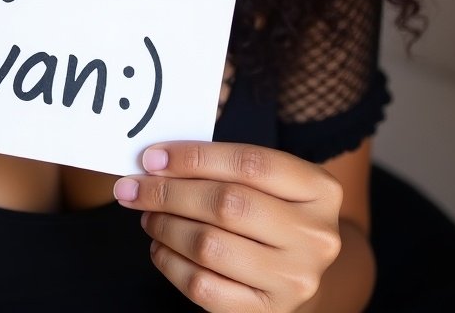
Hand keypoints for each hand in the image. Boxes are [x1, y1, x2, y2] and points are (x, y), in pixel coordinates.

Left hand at [113, 142, 342, 312]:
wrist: (300, 270)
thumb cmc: (270, 210)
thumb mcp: (266, 180)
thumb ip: (222, 165)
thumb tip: (156, 161)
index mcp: (319, 190)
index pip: (249, 163)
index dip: (194, 157)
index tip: (152, 157)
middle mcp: (316, 236)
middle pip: (227, 204)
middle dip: (169, 193)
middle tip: (134, 187)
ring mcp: (296, 279)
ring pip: (210, 246)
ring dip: (165, 226)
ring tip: (148, 215)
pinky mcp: (269, 312)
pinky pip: (204, 287)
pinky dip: (170, 263)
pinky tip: (160, 247)